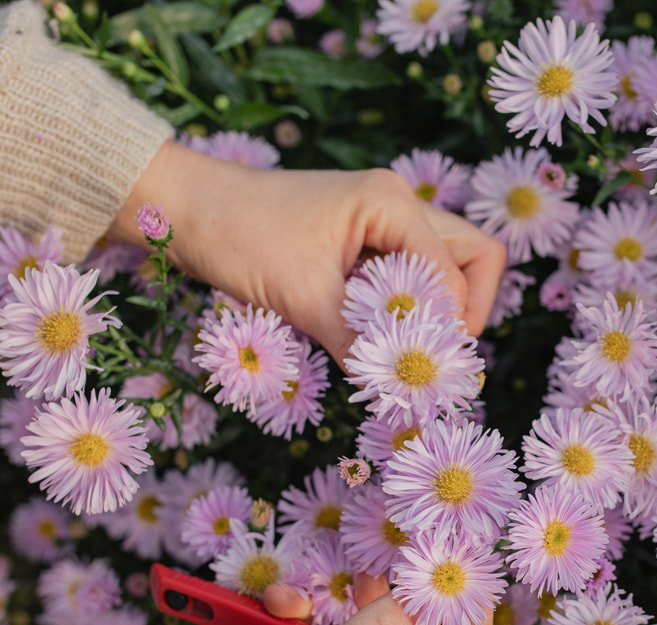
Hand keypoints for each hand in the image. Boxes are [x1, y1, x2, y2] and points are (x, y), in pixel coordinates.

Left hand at [108, 142, 507, 365]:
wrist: (183, 210)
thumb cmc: (238, 237)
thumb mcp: (300, 296)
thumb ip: (356, 342)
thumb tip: (395, 389)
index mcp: (391, 203)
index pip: (457, 272)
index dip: (447, 324)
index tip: (420, 368)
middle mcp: (398, 208)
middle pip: (472, 261)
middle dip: (461, 312)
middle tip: (429, 355)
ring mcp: (382, 225)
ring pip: (441, 272)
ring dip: (428, 314)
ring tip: (397, 350)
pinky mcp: (360, 246)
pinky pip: (404, 282)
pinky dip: (397, 314)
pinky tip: (370, 339)